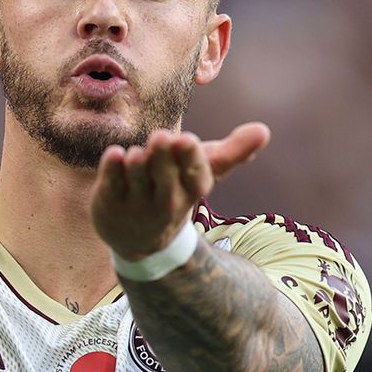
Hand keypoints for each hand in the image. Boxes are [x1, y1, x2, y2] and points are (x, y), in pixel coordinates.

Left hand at [90, 123, 270, 259]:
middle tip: (162, 136)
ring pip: (136, 179)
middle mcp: (165, 201)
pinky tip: (114, 154)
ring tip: (138, 152)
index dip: (190, 159)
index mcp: (191, 190)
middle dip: (164, 157)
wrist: (140, 240)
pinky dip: (111, 169)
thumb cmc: (177, 191)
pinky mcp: (108, 202)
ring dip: (137, 163)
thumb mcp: (205, 172)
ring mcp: (135, 204)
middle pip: (165, 179)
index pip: (195, 177)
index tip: (187, 139)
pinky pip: (110, 184)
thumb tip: (264, 131)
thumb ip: (232, 151)